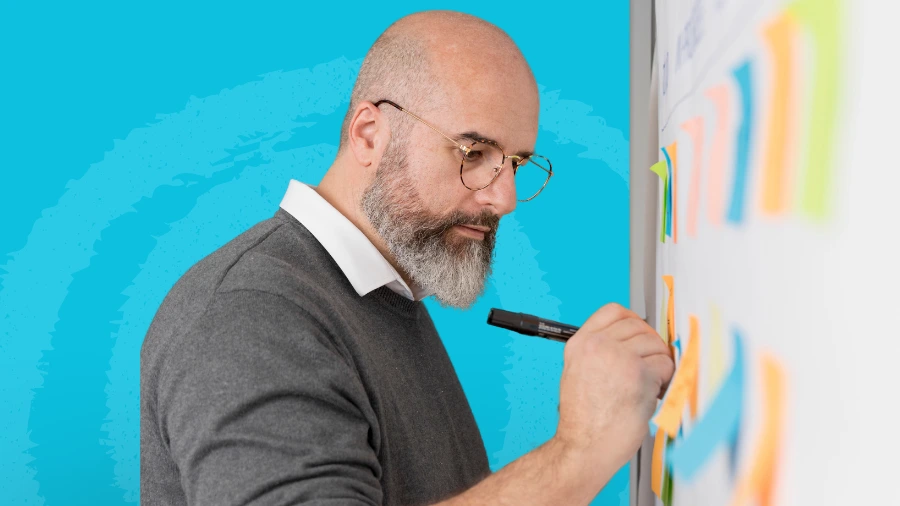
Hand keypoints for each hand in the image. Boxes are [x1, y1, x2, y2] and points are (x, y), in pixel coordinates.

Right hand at [554, 303, 673, 468]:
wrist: (583, 445)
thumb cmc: (584, 419)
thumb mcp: (578, 372)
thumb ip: (599, 351)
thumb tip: (633, 342)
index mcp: (580, 344)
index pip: (613, 311)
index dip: (633, 320)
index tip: (640, 333)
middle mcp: (597, 345)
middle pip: (638, 326)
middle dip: (650, 345)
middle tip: (650, 365)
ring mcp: (618, 356)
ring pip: (655, 344)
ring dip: (658, 363)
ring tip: (648, 384)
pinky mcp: (639, 372)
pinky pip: (665, 364)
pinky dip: (666, 378)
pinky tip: (653, 392)